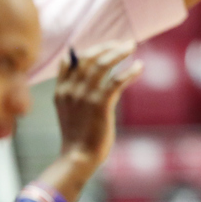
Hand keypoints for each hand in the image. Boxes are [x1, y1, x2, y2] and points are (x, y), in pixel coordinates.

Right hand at [55, 41, 141, 169]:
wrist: (78, 157)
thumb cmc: (78, 135)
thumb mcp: (70, 110)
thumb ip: (78, 92)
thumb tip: (103, 77)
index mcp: (60, 90)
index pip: (70, 60)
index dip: (90, 50)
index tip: (106, 46)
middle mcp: (70, 89)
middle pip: (88, 57)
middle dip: (107, 47)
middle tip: (124, 43)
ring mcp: (84, 96)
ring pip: (102, 64)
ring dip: (119, 52)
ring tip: (132, 46)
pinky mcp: (99, 104)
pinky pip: (117, 80)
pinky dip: (130, 71)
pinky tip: (139, 66)